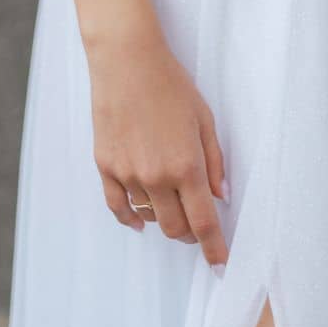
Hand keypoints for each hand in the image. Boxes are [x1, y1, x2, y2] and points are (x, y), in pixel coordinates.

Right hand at [87, 28, 229, 270]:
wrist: (127, 61)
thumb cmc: (170, 84)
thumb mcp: (204, 119)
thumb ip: (214, 161)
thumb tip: (220, 196)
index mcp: (186, 165)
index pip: (204, 223)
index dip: (215, 248)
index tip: (221, 264)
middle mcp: (156, 177)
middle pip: (176, 229)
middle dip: (191, 235)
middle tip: (198, 226)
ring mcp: (128, 174)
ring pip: (149, 218)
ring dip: (164, 218)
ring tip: (171, 200)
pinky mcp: (106, 166)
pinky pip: (118, 207)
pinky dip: (131, 219)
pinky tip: (140, 220)